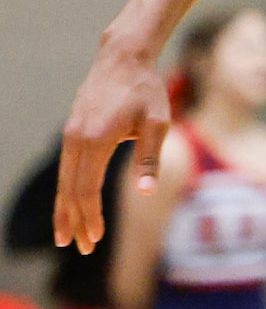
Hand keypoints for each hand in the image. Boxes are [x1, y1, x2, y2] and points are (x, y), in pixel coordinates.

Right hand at [55, 43, 169, 251]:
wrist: (123, 60)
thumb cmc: (146, 92)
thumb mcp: (158, 124)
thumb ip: (150, 158)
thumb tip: (146, 192)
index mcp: (96, 140)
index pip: (86, 190)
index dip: (90, 217)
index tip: (95, 239)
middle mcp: (76, 139)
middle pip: (70, 190)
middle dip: (75, 222)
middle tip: (81, 249)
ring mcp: (71, 135)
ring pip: (64, 181)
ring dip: (65, 210)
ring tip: (65, 237)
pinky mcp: (72, 131)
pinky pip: (67, 169)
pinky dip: (66, 191)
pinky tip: (69, 207)